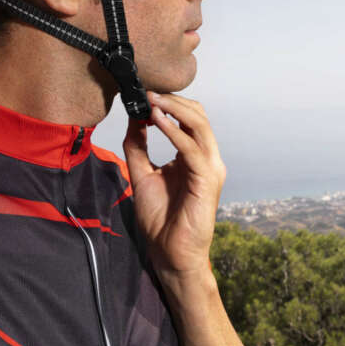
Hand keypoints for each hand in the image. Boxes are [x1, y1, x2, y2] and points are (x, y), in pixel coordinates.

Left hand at [123, 92, 225, 279]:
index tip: (144, 93)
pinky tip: (157, 121)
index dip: (170, 103)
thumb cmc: (161, 220)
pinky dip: (175, 131)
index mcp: (195, 157)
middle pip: (198, 116)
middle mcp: (207, 159)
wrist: (169, 254)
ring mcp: (210, 169)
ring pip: (199, 126)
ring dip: (174, 109)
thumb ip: (138, 147)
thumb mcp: (142, 174)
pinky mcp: (207, 181)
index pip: (190, 118)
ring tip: (152, 100)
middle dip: (173, 100)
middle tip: (147, 91)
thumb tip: (134, 118)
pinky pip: (192, 149)